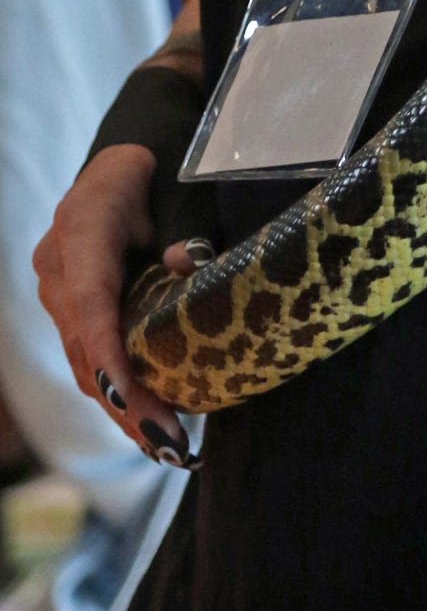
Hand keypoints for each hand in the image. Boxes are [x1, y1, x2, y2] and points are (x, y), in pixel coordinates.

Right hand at [33, 146, 197, 465]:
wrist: (124, 164)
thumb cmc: (160, 175)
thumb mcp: (177, 192)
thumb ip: (183, 227)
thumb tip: (185, 263)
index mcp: (81, 230)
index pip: (90, 303)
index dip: (107, 355)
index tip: (126, 399)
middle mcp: (57, 267)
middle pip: (84, 346)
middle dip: (124, 400)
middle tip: (167, 442)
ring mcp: (56, 290)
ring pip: (82, 360)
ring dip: (120, 405)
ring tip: (163, 445)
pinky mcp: (67, 307)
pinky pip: (86, 354)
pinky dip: (114, 388)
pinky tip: (146, 420)